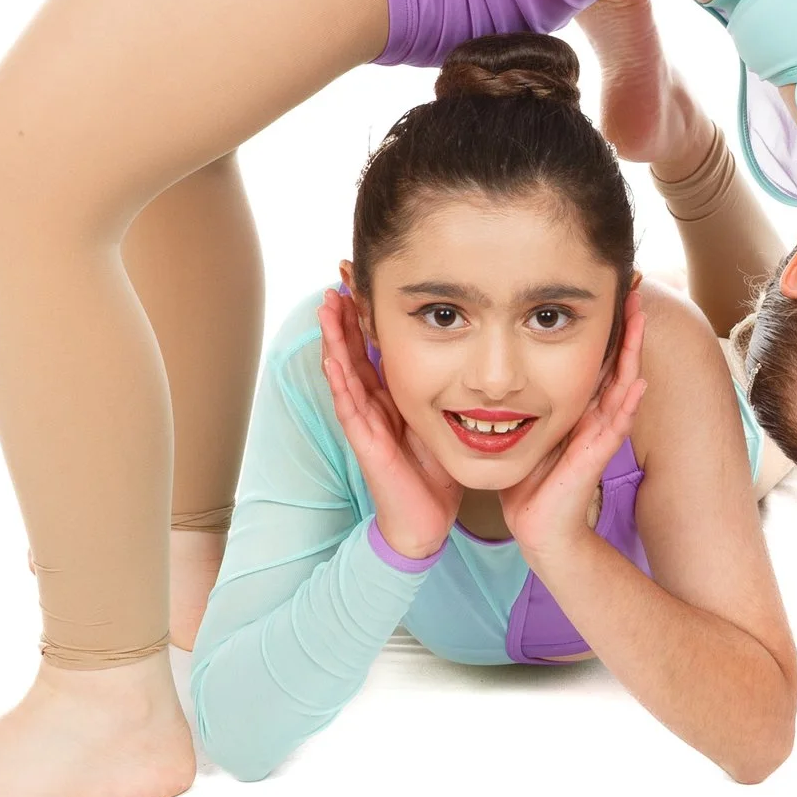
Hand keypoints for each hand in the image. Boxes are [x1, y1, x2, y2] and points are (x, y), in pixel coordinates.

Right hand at [317, 288, 461, 559]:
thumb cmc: (432, 472)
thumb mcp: (442, 420)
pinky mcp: (365, 444)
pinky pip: (349, 407)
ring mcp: (365, 423)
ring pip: (344, 372)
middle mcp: (373, 404)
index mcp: (390, 396)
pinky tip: (332, 357)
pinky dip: (339, 381)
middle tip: (339, 277)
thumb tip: (470, 357)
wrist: (424, 520)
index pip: (373, 346)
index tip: (362, 278)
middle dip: (344, 314)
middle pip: (353, 350)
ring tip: (326, 306)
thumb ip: (447, 390)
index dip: (366, 314)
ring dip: (333, 339)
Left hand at [498, 295, 647, 561]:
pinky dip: (627, 403)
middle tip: (635, 288)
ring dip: (632, 353)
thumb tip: (499, 374)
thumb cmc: (530, 481)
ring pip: (623, 385)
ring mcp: (599, 435)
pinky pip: (615, 425)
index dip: (606, 326)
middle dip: (626, 327)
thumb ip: (523, 403)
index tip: (612, 290)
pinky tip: (638, 382)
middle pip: (617, 362)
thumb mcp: (524, 429)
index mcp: (579, 408)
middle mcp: (595, 417)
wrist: (537, 525)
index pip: (597, 358)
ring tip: (641, 320)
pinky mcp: (595, 457)